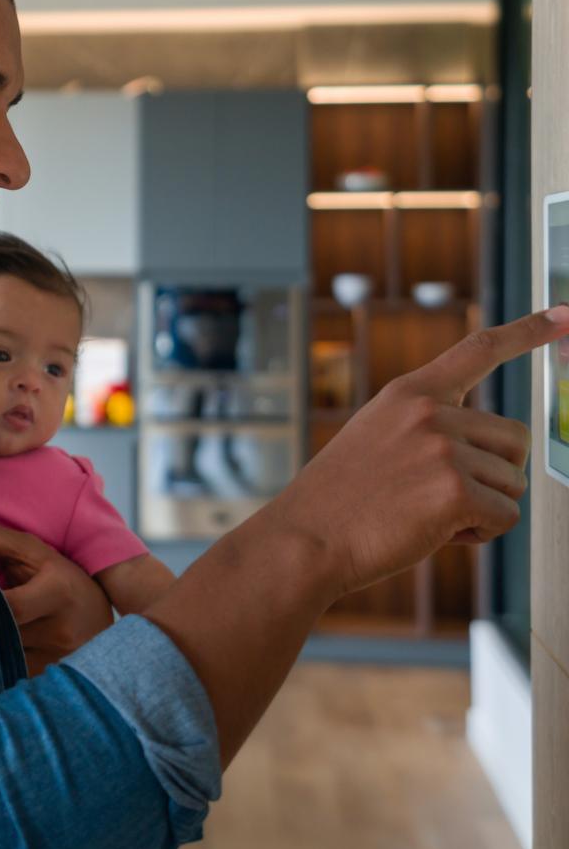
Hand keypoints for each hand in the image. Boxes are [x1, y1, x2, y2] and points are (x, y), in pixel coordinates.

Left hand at [0, 509, 113, 675]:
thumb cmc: (62, 580)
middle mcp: (60, 632)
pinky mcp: (47, 679)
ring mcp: (56, 661)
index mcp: (57, 593)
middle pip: (1, 633)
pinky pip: (8, 674)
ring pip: (1, 656)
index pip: (9, 606)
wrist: (101, 624)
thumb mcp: (34, 554)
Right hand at [272, 306, 568, 602]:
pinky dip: (482, 534)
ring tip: (428, 513)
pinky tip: (437, 532)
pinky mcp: (454, 490)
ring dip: (484, 507)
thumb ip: (428, 427)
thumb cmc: (341, 498)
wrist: (306, 536)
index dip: (529, 331)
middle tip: (442, 494)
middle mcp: (429, 412)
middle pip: (515, 438)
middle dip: (494, 474)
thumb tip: (489, 451)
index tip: (566, 312)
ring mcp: (442, 448)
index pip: (478, 349)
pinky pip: (507, 517)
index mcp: (409, 393)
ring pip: (513, 482)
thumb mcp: (377, 436)